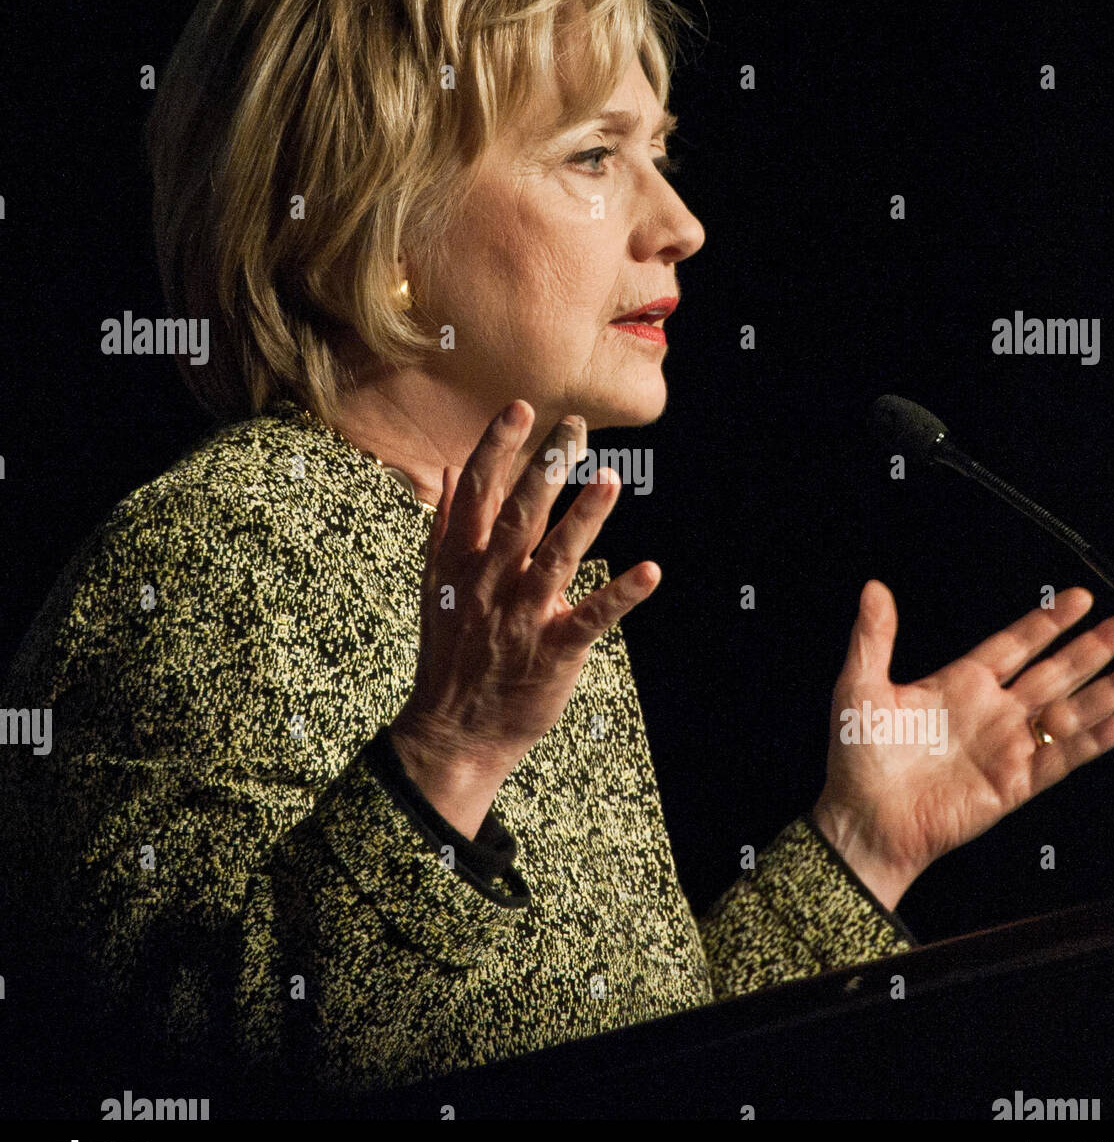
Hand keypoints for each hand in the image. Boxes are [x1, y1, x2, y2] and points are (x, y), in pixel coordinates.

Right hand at [390, 399, 660, 836]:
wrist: (453, 732)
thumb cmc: (449, 654)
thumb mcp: (434, 586)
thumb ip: (444, 527)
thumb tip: (442, 471)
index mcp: (460, 563)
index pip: (476, 495)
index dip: (496, 450)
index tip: (518, 410)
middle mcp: (489, 583)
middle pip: (518, 516)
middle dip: (545, 468)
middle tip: (574, 427)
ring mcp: (522, 617)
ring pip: (554, 558)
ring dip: (583, 518)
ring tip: (609, 479)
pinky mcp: (554, 650)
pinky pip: (591, 618)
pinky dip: (621, 595)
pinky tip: (651, 571)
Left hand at [813, 581, 1113, 909]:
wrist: (862, 819)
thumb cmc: (857, 757)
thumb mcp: (860, 687)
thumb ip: (874, 637)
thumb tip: (873, 588)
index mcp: (959, 683)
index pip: (1015, 644)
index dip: (1048, 622)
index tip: (1081, 598)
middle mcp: (991, 711)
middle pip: (1055, 670)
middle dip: (1094, 646)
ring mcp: (1006, 747)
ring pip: (1069, 711)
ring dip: (1108, 689)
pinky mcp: (1014, 783)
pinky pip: (1062, 757)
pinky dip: (1093, 740)